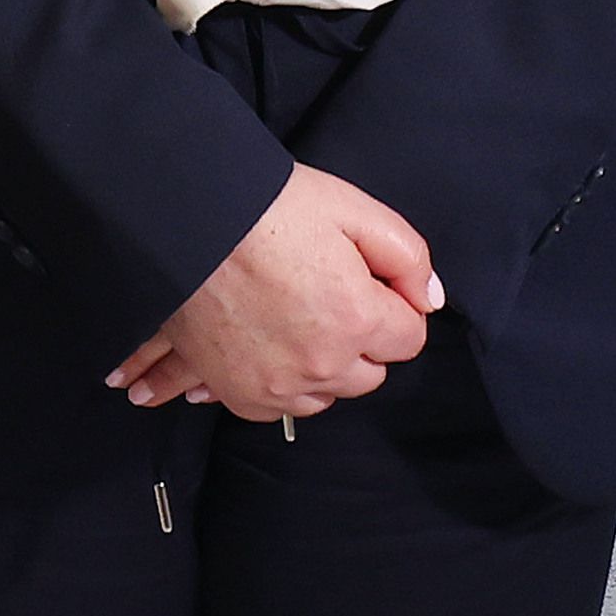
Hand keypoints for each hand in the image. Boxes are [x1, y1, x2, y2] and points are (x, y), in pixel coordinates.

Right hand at [103, 167, 442, 422]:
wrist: (185, 220)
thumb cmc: (267, 207)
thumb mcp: (351, 208)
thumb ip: (408, 257)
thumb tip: (429, 300)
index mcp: (356, 318)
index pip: (409, 338)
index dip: (394, 305)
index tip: (368, 281)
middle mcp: (321, 364)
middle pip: (370, 373)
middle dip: (363, 339)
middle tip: (331, 292)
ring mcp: (276, 385)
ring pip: (327, 395)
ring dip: (324, 365)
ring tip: (298, 316)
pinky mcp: (237, 392)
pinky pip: (279, 407)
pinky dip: (281, 383)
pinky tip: (270, 346)